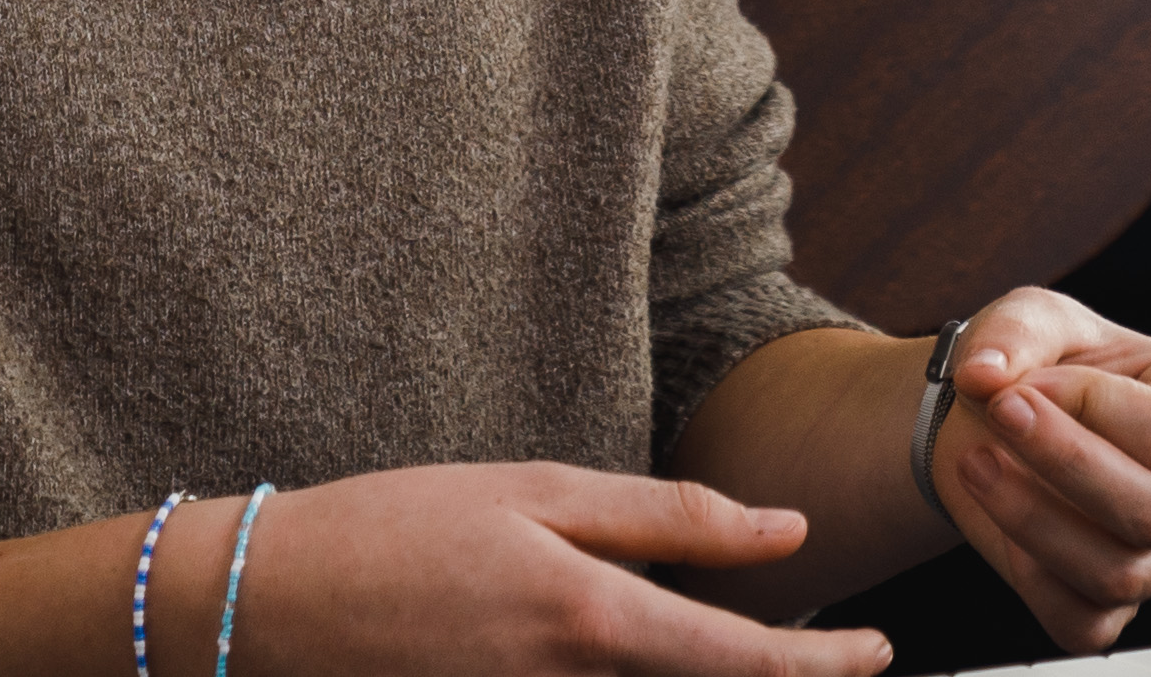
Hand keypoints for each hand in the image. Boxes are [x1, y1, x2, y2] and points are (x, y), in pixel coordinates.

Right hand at [237, 465, 888, 676]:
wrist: (275, 603)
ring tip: (748, 645)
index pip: (742, 665)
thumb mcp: (539, 491)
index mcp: (593, 623)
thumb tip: (783, 533)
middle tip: (832, 653)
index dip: (823, 666)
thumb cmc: (401, 528)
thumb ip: (668, 518)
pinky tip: (648, 646)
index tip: (875, 654)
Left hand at [926, 290, 1150, 652]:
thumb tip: (984, 374)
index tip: (1017, 384)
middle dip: (1061, 464)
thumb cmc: (1038, 365)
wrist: (997, 421)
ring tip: (975, 463)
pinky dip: (1030, 580)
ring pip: (1120, 574)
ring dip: (1031, 519)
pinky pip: (1084, 621)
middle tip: (994, 414)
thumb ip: (1014, 334)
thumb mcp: (1032, 318)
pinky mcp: (1117, 605)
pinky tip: (997, 524)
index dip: (1085, 409)